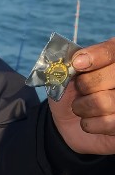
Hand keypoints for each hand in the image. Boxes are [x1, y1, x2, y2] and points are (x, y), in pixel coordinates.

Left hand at [49, 38, 114, 155]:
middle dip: (86, 85)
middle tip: (79, 90)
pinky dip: (90, 123)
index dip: (96, 56)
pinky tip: (88, 120)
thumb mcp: (65, 75)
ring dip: (84, 107)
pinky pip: (109, 122)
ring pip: (106, 102)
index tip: (77, 63)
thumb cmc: (70, 92)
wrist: (70, 122)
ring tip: (79, 107)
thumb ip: (69, 64)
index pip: (112, 51)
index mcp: (113, 58)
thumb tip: (74, 62)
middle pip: (110, 76)